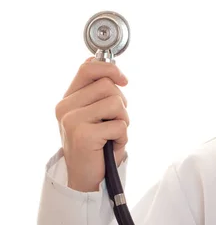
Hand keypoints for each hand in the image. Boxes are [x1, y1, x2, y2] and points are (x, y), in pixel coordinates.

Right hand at [55, 57, 128, 191]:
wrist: (87, 176)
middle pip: (108, 85)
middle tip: (113, 122)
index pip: (87, 68)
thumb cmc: (96, 143)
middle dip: (121, 103)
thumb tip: (107, 66)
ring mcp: (72, 121)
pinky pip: (119, 125)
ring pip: (116, 103)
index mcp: (68, 98)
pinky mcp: (83, 135)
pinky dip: (122, 136)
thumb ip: (98, 91)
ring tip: (112, 133)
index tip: (124, 80)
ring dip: (123, 119)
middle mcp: (65, 107)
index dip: (110, 69)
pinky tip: (110, 145)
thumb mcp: (95, 112)